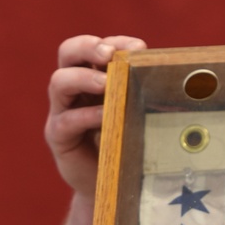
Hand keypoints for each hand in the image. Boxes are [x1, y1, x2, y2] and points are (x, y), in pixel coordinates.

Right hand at [44, 34, 147, 197]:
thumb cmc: (125, 141)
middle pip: (67, 53)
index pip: (96, 47)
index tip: (139, 48)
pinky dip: (86, 115)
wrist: (110, 182)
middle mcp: (73, 88)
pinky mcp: (58, 136)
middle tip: (108, 54)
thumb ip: (141, 91)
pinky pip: (66, 120)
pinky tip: (104, 116)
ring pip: (60, 82)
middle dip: (87, 47)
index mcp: (92, 75)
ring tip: (104, 83)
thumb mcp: (134, 111)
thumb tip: (166, 72)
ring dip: (84, 78)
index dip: (115, 42)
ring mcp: (62, 110)